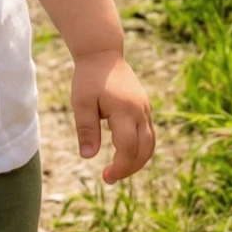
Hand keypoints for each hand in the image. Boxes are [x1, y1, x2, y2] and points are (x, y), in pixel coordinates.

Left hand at [70, 50, 153, 183]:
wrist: (103, 54)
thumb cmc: (89, 78)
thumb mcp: (81, 102)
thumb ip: (86, 129)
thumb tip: (88, 157)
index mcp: (124, 110)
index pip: (128, 147)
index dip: (120, 166)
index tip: (105, 176)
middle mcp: (140, 112)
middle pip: (145, 150)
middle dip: (130, 168)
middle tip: (110, 177)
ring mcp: (146, 110)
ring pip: (150, 144)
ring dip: (137, 161)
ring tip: (117, 170)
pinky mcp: (145, 109)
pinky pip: (149, 135)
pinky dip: (140, 149)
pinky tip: (123, 154)